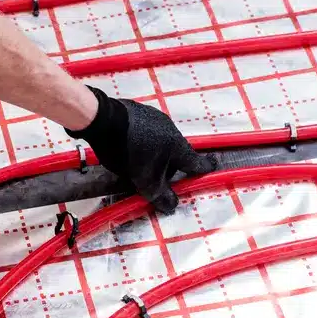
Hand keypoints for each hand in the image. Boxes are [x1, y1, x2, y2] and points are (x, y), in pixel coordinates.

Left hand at [67, 86, 218, 213]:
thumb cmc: (127, 152)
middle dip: (170, 167)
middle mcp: (172, 130)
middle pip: (177, 153)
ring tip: (138, 163)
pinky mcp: (140, 111)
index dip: (206, 168)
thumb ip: (160, 195)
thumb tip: (172, 206)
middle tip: (156, 178)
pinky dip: (143, 141)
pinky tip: (129, 147)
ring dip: (155, 154)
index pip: (197, 162)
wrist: (103, 120)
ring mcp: (156, 118)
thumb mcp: (144, 180)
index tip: (213, 167)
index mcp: (177, 147)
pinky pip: (147, 131)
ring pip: (162, 141)